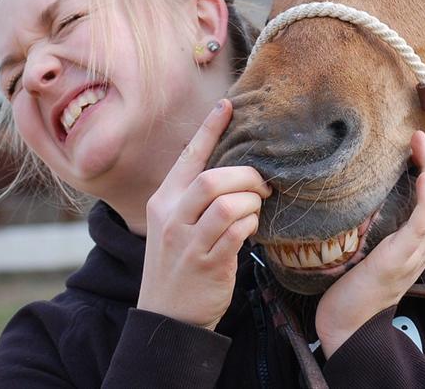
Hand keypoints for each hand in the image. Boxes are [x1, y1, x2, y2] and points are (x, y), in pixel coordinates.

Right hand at [137, 99, 271, 329]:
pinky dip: (250, 226)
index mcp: (163, 201)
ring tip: (255, 210)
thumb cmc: (180, 265)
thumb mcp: (176, 226)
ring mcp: (186, 242)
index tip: (226, 105)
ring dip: (250, 203)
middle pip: (211, 178)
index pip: (188, 157)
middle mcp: (171, 218)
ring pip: (226, 204)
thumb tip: (235, 169)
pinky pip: (236, 233)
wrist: (168, 319)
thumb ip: (196, 198)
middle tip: (261, 185)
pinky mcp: (206, 264)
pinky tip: (250, 231)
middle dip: (245, 176)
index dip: (209, 129)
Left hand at [315, 131, 424, 355]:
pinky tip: (422, 176)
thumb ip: (391, 230)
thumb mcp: (381, 251)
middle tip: (424, 140)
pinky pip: (424, 222)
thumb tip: (384, 199)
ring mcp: (418, 251)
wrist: (348, 324)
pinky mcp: (401, 255)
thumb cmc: (358, 286)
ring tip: (422, 146)